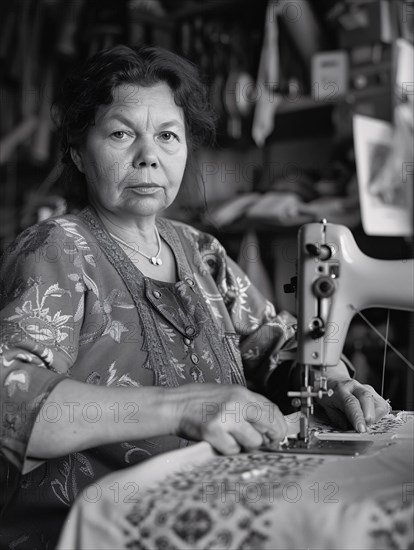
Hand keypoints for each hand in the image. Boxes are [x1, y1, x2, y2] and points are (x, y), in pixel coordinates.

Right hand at [167, 383, 286, 454]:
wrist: (175, 405)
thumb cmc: (199, 401)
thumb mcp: (227, 395)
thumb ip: (248, 406)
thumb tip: (270, 424)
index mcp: (242, 392)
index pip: (273, 409)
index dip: (279, 426)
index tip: (279, 434)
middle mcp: (237, 402)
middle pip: (270, 426)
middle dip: (270, 439)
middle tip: (266, 443)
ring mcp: (226, 417)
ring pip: (254, 442)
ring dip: (247, 446)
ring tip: (235, 439)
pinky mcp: (214, 432)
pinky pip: (233, 450)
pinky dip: (229, 450)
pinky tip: (221, 442)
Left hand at [316, 377, 389, 432]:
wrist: (333, 380)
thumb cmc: (329, 395)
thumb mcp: (326, 406)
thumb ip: (336, 418)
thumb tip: (348, 428)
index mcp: (340, 389)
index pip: (350, 402)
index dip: (357, 417)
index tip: (361, 429)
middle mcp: (355, 386)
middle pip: (367, 398)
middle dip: (370, 416)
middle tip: (366, 428)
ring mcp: (366, 388)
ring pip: (378, 402)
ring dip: (375, 417)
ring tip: (365, 423)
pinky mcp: (374, 392)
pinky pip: (382, 405)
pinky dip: (379, 415)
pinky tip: (370, 418)